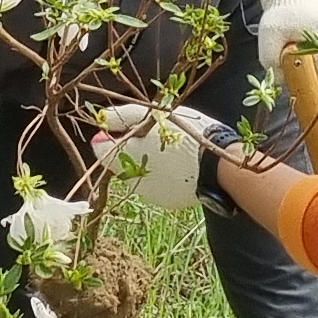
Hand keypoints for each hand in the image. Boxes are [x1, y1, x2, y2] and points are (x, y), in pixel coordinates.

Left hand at [87, 104, 205, 211]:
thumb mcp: (153, 116)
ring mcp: (149, 193)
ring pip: (139, 175)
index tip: (126, 127)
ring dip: (147, 163)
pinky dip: (163, 176)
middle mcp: (131, 180)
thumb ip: (123, 116)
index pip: (100, 149)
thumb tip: (101, 117)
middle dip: (131, 149)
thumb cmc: (185, 135)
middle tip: (154, 135)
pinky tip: (179, 165)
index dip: (110, 136)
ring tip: (172, 150)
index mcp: (124, 157)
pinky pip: (158, 186)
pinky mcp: (166, 201)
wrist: (217, 167)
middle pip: (121, 162)